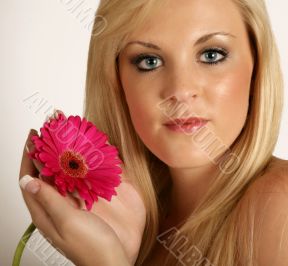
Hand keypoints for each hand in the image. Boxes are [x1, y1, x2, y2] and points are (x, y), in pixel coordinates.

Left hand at [19, 129, 130, 265]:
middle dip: (51, 147)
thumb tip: (27, 180)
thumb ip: (49, 200)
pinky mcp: (100, 198)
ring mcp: (81, 199)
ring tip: (73, 131)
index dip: (29, 156)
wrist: (117, 260)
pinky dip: (93, 160)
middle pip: (51, 170)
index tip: (33, 135)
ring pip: (72, 170)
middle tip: (55, 124)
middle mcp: (62, 201)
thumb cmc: (91, 248)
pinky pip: (93, 174)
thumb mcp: (66, 223)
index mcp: (47, 210)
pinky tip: (97, 148)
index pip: (31, 178)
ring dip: (72, 150)